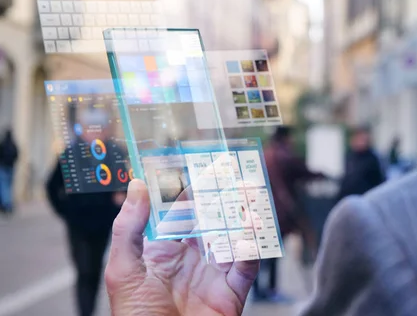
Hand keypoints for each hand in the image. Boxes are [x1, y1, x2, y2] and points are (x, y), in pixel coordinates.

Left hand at [105, 180, 258, 315]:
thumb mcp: (123, 270)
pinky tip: (252, 224)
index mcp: (165, 252)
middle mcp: (193, 259)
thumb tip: (139, 185)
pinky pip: (247, 263)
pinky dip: (253, 243)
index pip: (180, 213)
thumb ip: (129, 227)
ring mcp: (214, 273)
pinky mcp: (233, 290)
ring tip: (249, 191)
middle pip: (212, 220)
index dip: (190, 190)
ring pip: (234, 235)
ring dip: (243, 213)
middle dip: (222, 196)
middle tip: (232, 172)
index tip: (198, 166)